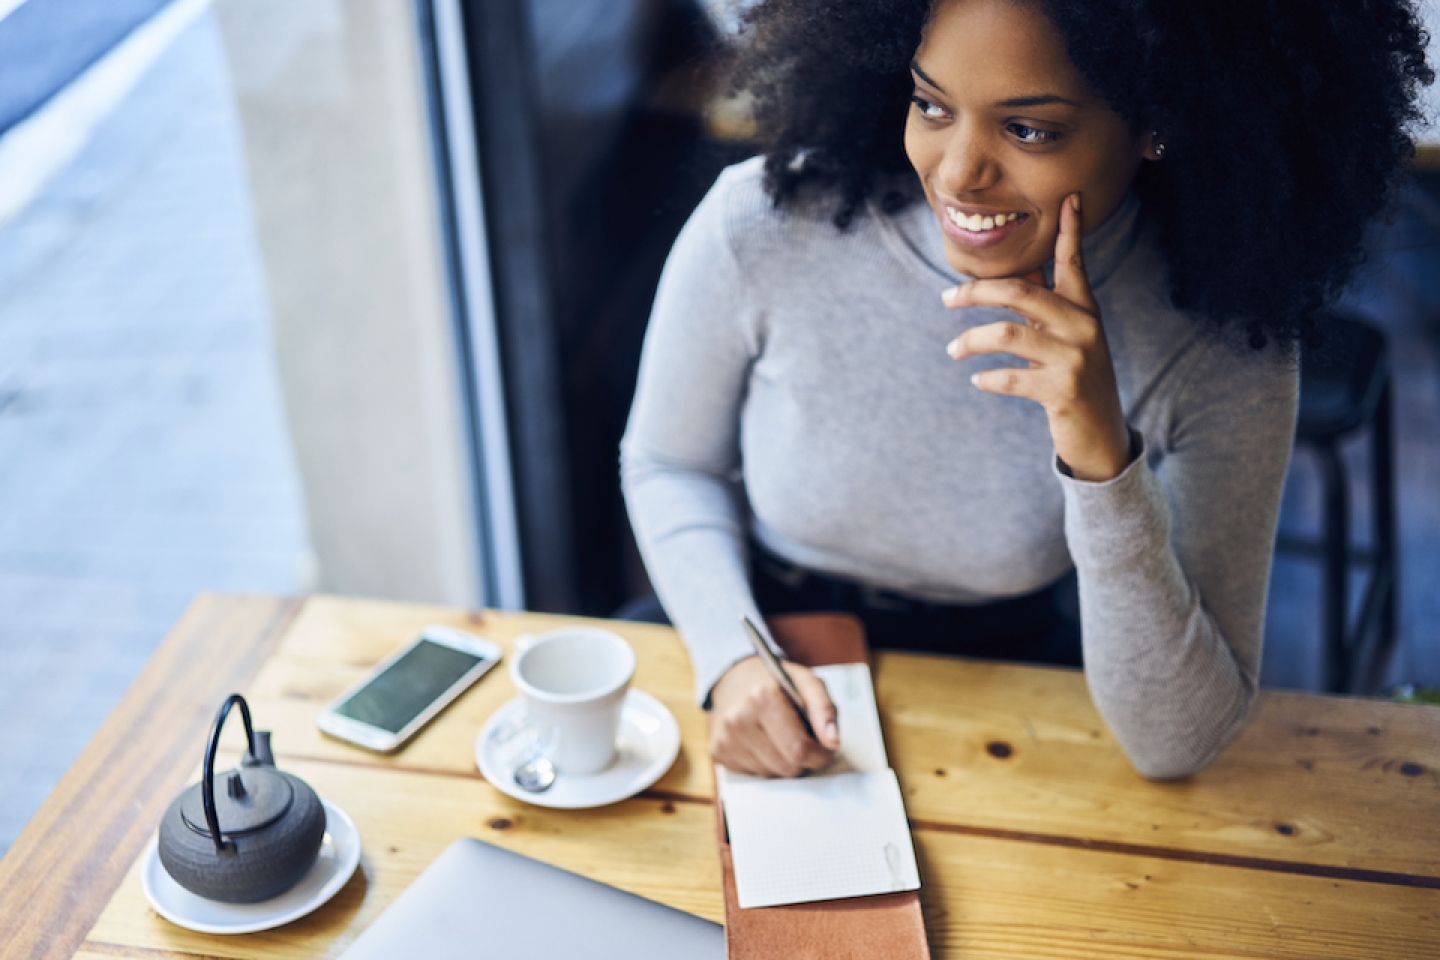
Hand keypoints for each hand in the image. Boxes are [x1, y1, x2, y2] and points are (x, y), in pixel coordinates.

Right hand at [708, 655, 839, 776]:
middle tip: (802, 739)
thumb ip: (824, 710)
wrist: (733, 678)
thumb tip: (833, 743)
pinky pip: (755, 775)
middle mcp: (739, 719)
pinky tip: (763, 742)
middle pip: (788, 767)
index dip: (821, 754)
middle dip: (803, 759)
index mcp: (762, 697)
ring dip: (784, 762)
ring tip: (780, 737)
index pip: (800, 749)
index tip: (825, 747)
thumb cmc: (774, 681)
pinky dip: (766, 764)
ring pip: (773, 775)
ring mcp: (726, 738)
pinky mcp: (718, 752)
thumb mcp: (806, 682)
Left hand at [943, 193, 1131, 481]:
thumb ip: (1042, 308)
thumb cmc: (1073, 377)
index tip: (1068, 198)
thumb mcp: (1064, 338)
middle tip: (946, 298)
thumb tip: (1011, 276)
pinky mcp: (1063, 390)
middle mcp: (1084, 328)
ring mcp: (1075, 359)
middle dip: (976, 291)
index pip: (1074, 263)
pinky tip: (977, 380)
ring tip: (952, 351)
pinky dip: (987, 379)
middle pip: (1020, 292)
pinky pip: (1010, 378)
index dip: (1070, 231)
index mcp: (1084, 310)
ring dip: (971, 342)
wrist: (1100, 434)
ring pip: (1007, 335)